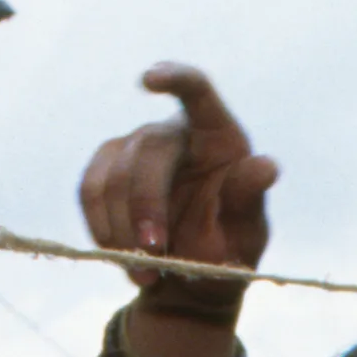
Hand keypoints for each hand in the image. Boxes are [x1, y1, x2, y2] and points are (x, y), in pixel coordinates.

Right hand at [76, 62, 275, 317]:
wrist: (191, 276)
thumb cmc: (228, 246)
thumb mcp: (247, 232)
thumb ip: (249, 198)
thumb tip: (266, 167)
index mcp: (217, 135)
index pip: (196, 90)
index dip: (174, 79)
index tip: (147, 81)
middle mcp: (172, 133)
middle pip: (147, 152)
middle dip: (146, 207)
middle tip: (154, 256)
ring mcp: (134, 148)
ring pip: (112, 177)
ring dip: (123, 231)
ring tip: (146, 274)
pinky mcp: (105, 170)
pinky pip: (89, 192)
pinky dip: (102, 230)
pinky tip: (121, 259)